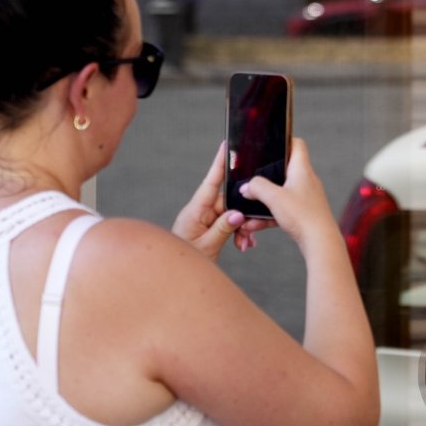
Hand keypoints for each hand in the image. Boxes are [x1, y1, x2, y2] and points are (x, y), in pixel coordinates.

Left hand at [172, 142, 245, 260]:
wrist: (173, 278)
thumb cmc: (183, 262)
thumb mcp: (207, 246)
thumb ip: (223, 228)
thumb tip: (238, 214)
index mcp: (195, 211)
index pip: (210, 183)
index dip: (219, 164)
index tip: (226, 146)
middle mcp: (200, 211)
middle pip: (227, 200)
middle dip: (242, 212)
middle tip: (251, 227)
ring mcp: (204, 219)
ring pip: (231, 213)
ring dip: (242, 227)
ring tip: (245, 242)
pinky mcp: (208, 227)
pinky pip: (228, 223)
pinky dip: (238, 232)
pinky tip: (243, 244)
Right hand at [236, 138, 335, 250]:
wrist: (320, 242)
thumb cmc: (303, 216)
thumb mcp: (274, 198)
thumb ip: (257, 188)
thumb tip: (246, 187)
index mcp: (302, 169)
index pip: (297, 144)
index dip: (284, 140)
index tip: (269, 143)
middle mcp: (306, 180)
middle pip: (283, 170)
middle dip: (265, 178)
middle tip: (251, 182)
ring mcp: (305, 197)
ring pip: (280, 193)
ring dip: (263, 202)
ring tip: (247, 212)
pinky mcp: (303, 213)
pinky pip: (282, 209)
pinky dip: (268, 215)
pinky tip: (254, 225)